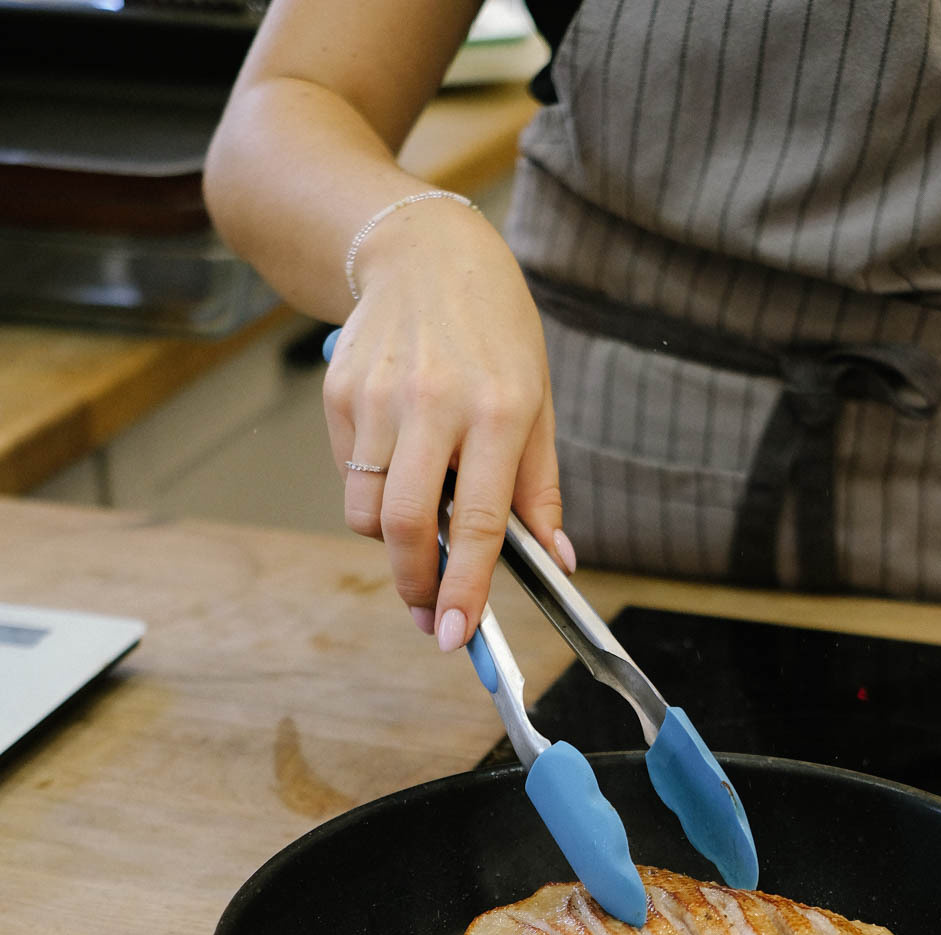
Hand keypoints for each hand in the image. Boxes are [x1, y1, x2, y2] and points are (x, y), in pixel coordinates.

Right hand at [323, 196, 570, 651]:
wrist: (424, 251)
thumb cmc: (494, 334)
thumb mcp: (537, 401)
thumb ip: (540, 489)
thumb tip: (556, 563)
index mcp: (498, 410)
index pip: (478, 521)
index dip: (466, 587)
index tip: (457, 634)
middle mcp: (435, 404)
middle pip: (406, 526)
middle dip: (415, 585)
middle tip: (429, 612)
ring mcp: (380, 397)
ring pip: (368, 512)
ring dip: (391, 541)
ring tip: (419, 523)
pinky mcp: (342, 393)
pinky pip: (350, 477)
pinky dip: (372, 493)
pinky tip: (397, 464)